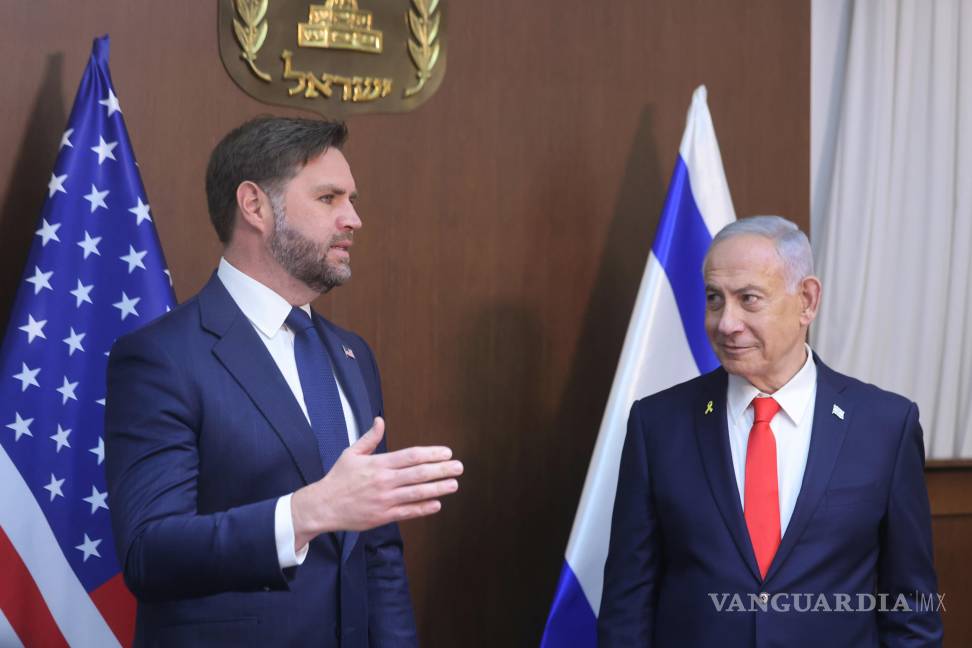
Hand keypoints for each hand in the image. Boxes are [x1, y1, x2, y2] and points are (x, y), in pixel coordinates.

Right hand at [291, 417, 461, 548]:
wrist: (323, 506)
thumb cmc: (338, 478)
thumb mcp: (351, 453)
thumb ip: (369, 438)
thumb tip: (380, 420)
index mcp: (378, 464)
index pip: (411, 456)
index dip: (431, 454)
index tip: (446, 452)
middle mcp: (384, 481)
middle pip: (419, 474)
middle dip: (442, 470)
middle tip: (459, 467)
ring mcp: (385, 500)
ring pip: (417, 493)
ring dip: (438, 488)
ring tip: (454, 484)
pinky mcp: (383, 516)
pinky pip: (408, 512)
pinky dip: (424, 508)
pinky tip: (437, 504)